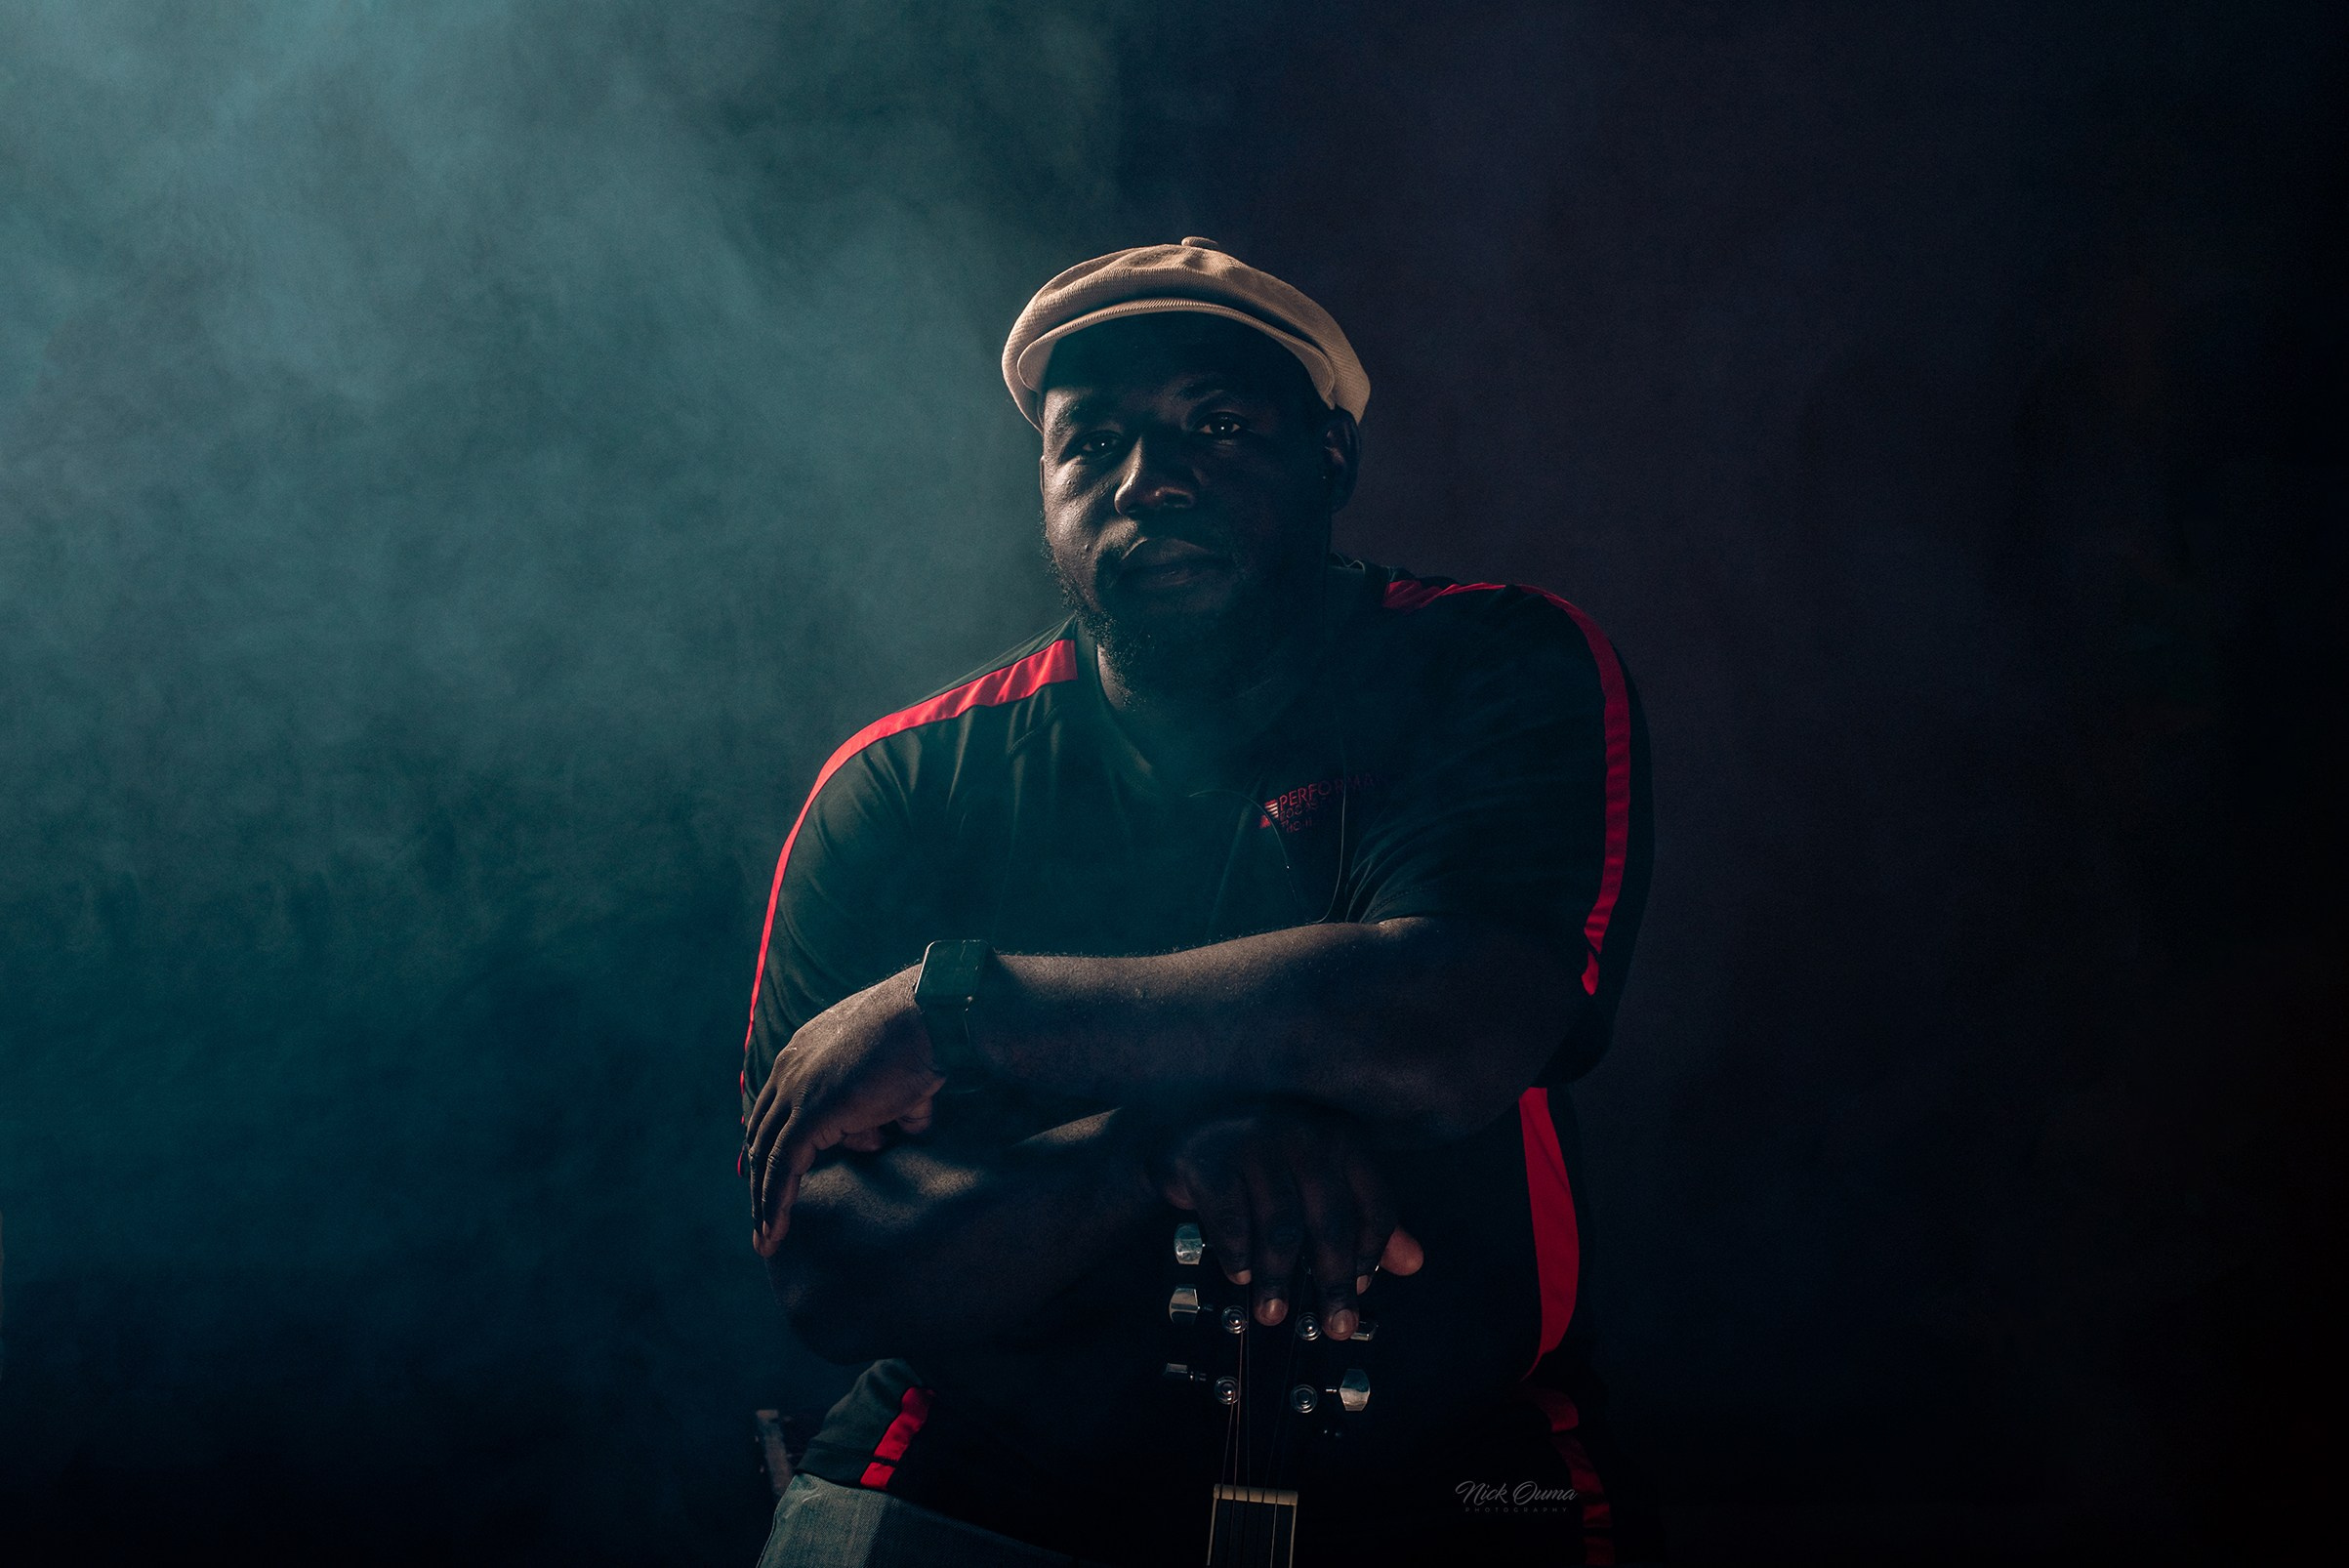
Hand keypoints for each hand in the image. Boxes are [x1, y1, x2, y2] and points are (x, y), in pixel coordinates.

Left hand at [745, 968, 942, 1255]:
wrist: (927, 1015)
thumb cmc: (922, 1037)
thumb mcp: (897, 1074)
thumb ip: (892, 1101)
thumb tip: (905, 1127)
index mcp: (803, 1052)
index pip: (775, 1108)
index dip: (771, 1146)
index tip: (772, 1179)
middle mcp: (790, 1070)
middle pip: (761, 1135)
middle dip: (759, 1180)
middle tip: (762, 1217)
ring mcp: (797, 1092)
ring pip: (765, 1157)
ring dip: (763, 1202)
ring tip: (767, 1239)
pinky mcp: (811, 1115)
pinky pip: (782, 1168)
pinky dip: (775, 1204)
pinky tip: (774, 1234)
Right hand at [1149, 1102, 1423, 1339]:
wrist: (1193, 1137)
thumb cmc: (1270, 1166)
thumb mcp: (1322, 1185)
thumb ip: (1365, 1220)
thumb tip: (1413, 1263)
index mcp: (1341, 1139)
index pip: (1374, 1205)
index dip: (1372, 1255)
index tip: (1361, 1291)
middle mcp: (1304, 1134)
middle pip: (1331, 1222)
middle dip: (1334, 1283)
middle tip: (1334, 1326)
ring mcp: (1256, 1142)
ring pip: (1281, 1227)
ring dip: (1279, 1278)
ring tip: (1274, 1312)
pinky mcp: (1212, 1160)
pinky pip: (1232, 1221)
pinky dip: (1239, 1256)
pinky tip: (1241, 1276)